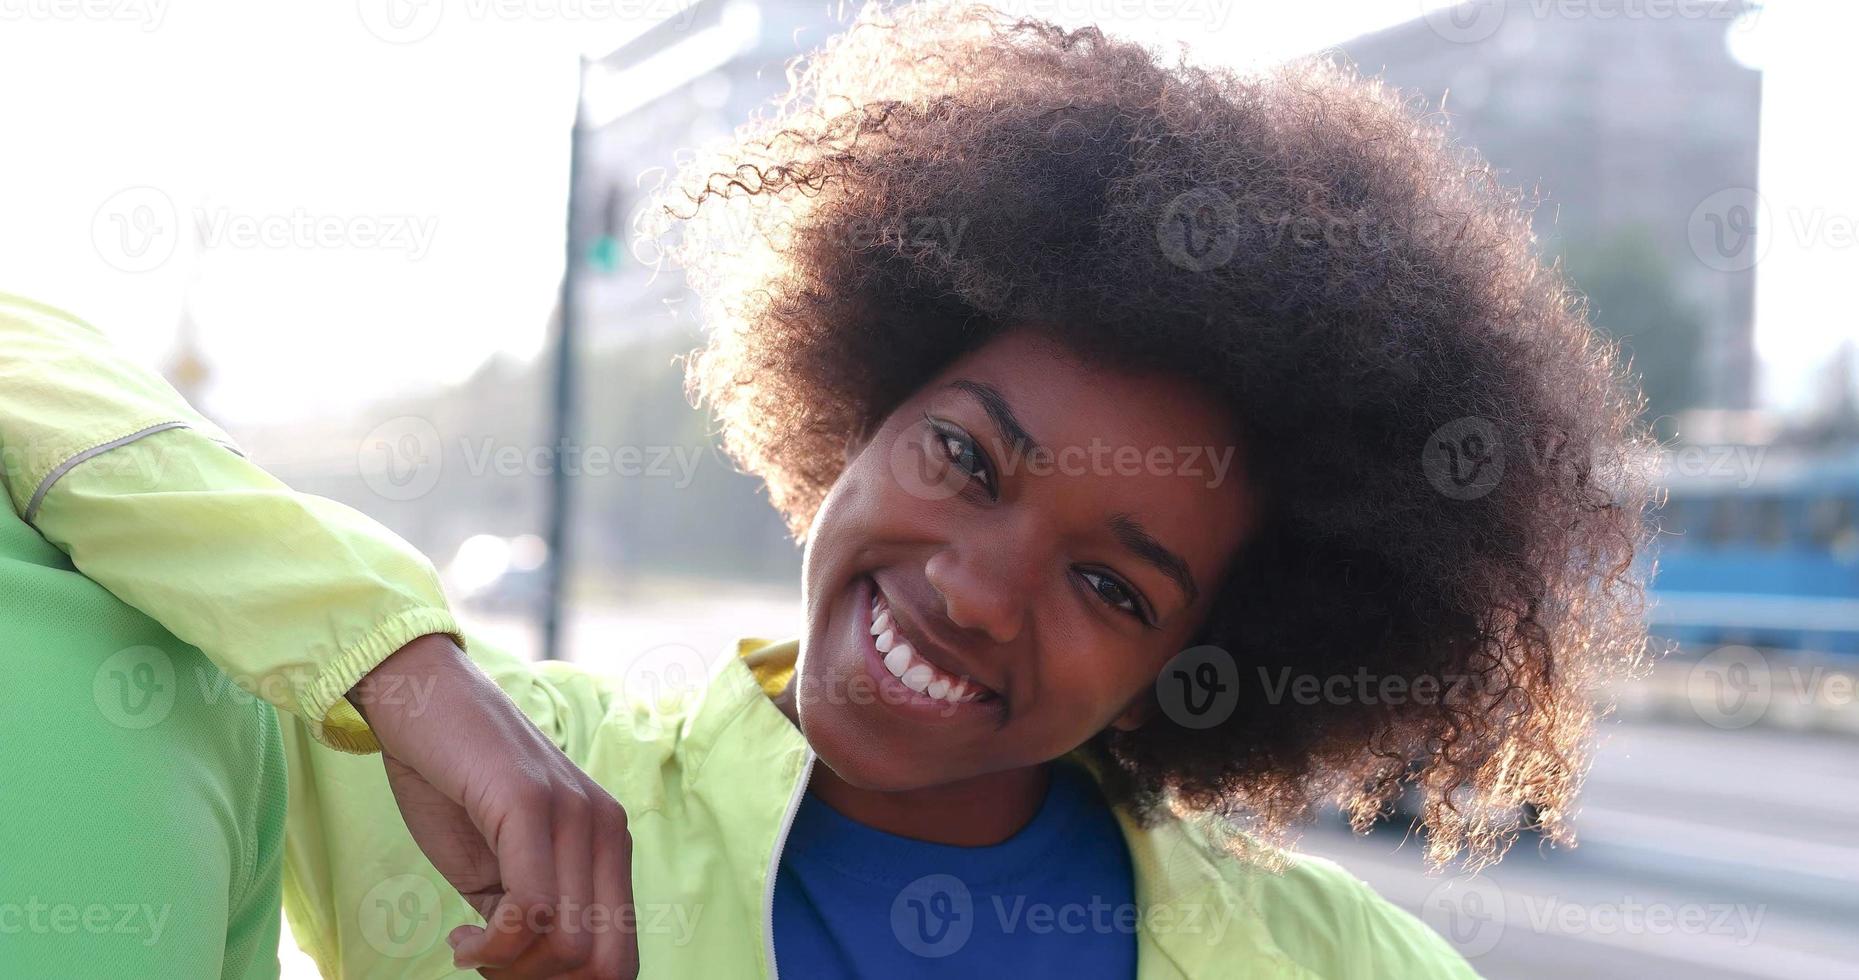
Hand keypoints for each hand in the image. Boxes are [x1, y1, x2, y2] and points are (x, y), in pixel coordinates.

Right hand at [349, 634, 637, 977]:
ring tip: (472, 944)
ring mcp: (574, 813)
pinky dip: (492, 944)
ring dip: (509, 966)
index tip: (509, 972)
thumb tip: (536, 975)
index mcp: (608, 844)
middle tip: (488, 963)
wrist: (420, 701)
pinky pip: (532, 908)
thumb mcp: (500, 866)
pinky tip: (462, 935)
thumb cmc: (454, 785)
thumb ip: (530, 913)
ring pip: (568, 943)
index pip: (621, 956)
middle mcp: (606, 829)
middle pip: (602, 963)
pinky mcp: (531, 803)